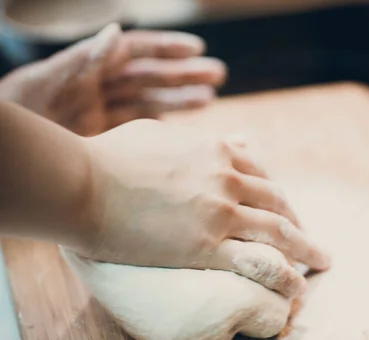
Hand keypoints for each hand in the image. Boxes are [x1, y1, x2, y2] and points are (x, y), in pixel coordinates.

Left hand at [0, 24, 225, 135]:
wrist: (9, 151)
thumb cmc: (20, 107)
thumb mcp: (49, 79)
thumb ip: (84, 58)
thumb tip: (115, 31)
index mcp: (90, 65)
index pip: (136, 50)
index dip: (167, 47)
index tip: (196, 48)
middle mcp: (102, 86)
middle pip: (151, 76)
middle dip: (185, 74)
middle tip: (219, 74)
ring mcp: (106, 113)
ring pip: (152, 103)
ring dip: (181, 100)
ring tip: (210, 98)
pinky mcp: (107, 138)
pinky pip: (141, 130)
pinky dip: (163, 129)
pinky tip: (185, 130)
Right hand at [78, 119, 329, 297]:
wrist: (81, 183)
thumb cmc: (110, 155)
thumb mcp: (162, 135)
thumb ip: (205, 140)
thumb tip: (241, 139)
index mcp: (217, 152)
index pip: (262, 175)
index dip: (279, 197)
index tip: (287, 213)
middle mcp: (227, 180)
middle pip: (278, 204)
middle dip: (300, 224)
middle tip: (310, 241)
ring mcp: (220, 214)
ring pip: (279, 233)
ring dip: (306, 249)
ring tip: (321, 263)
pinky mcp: (205, 247)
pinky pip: (258, 263)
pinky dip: (284, 275)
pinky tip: (296, 287)